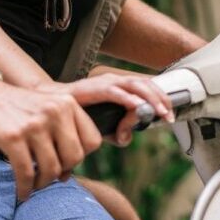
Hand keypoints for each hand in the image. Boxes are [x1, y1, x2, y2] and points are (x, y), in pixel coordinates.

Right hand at [0, 80, 100, 199]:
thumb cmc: (15, 109)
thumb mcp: (46, 110)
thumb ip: (63, 135)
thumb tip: (67, 176)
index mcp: (67, 103)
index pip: (92, 141)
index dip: (81, 157)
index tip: (65, 163)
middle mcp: (54, 111)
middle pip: (74, 158)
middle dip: (62, 172)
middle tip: (47, 176)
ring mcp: (34, 124)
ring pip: (51, 169)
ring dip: (42, 183)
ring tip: (34, 184)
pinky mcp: (12, 137)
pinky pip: (26, 174)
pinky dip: (25, 188)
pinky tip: (22, 192)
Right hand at [56, 71, 173, 145]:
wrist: (51, 104)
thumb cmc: (76, 113)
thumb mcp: (102, 125)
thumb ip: (115, 132)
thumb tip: (126, 139)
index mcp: (118, 86)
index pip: (146, 86)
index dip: (161, 98)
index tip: (169, 114)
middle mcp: (114, 81)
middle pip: (145, 84)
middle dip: (161, 99)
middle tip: (169, 115)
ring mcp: (104, 83)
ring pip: (134, 86)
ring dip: (150, 99)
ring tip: (159, 112)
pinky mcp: (93, 89)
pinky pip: (115, 92)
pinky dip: (128, 99)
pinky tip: (137, 107)